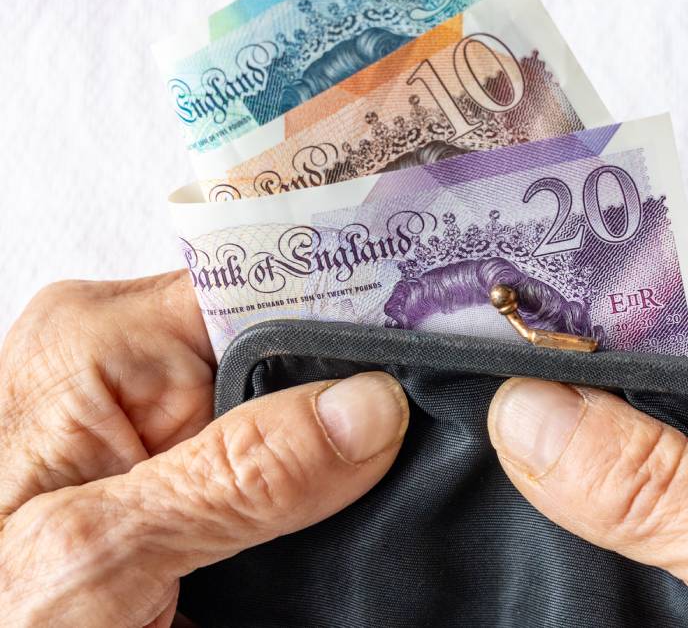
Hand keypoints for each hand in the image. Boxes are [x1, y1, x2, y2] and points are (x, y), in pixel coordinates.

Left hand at [0, 273, 408, 626]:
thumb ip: (237, 477)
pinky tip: (358, 513)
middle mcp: (135, 372)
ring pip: (300, 415)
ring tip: (408, 481)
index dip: (351, 303)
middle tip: (438, 423)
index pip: (260, 284)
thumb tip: (370, 407)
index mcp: (99, 346)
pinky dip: (327, 493)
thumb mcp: (101, 552)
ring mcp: (169, 431)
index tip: (438, 325)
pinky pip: (286, 465)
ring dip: (349, 455)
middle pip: (292, 348)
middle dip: (359, 392)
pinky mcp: (192, 485)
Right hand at [488, 279, 687, 626]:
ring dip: (654, 457)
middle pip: (680, 346)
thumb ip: (651, 488)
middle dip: (627, 419)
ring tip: (667, 531)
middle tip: (599, 498)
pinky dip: (680, 474)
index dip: (596, 355)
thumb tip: (529, 412)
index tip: (521, 397)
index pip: (682, 306)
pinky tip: (683, 523)